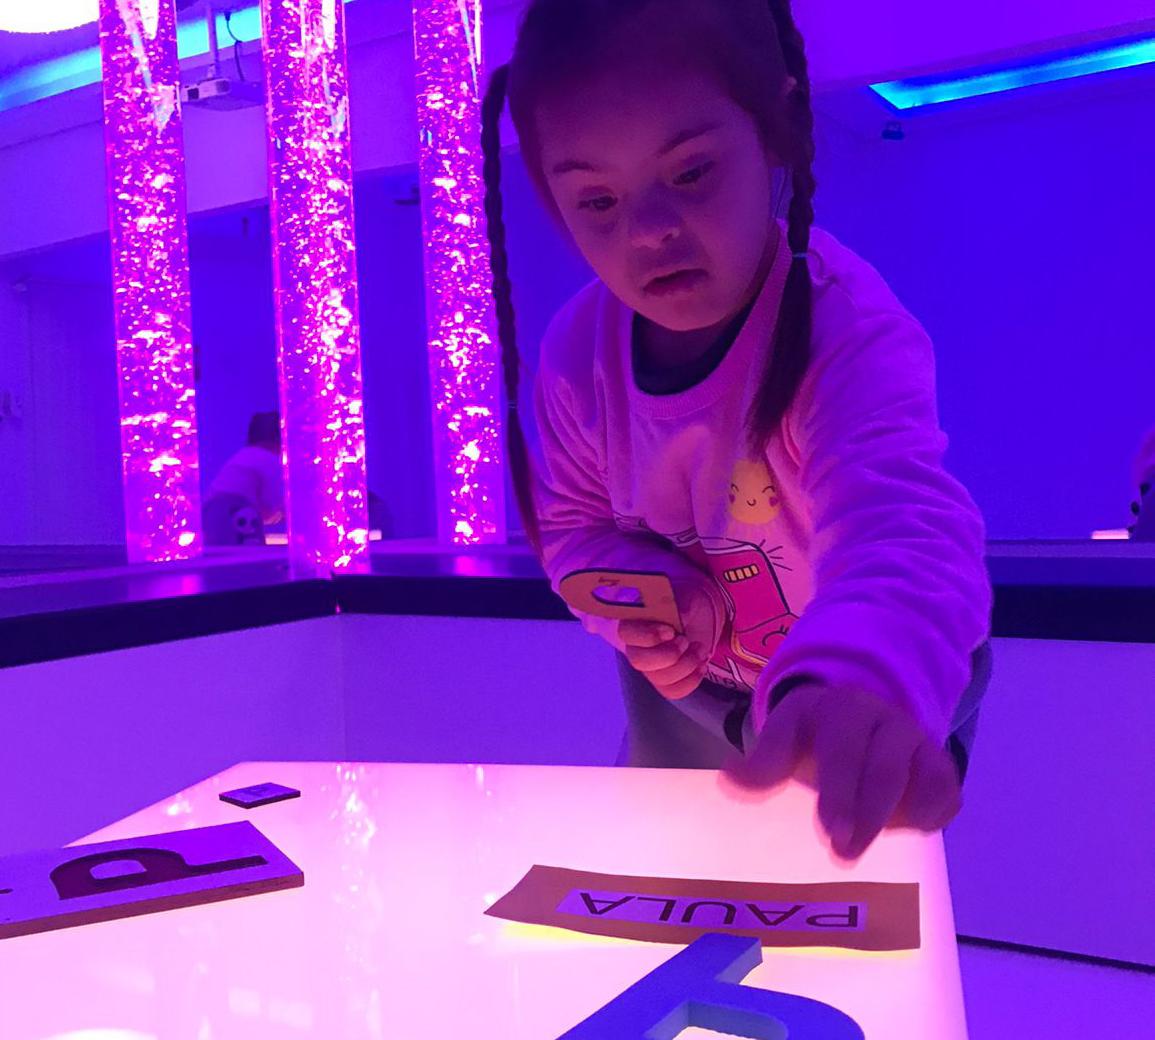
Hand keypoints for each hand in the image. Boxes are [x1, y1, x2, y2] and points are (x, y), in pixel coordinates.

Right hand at [617, 579, 718, 700]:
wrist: (701, 615)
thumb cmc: (689, 602)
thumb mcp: (687, 598)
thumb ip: (681, 606)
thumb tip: (679, 616)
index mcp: (635, 619)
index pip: (627, 633)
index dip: (648, 636)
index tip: (671, 631)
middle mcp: (636, 645)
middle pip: (638, 661)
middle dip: (668, 655)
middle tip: (687, 641)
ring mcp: (649, 666)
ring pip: (658, 679)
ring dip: (686, 666)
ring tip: (700, 649)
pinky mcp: (663, 680)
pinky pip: (672, 691)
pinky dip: (691, 680)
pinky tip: (701, 664)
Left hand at [723, 682, 961, 859]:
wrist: (859, 713)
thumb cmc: (815, 735)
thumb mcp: (786, 737)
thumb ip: (764, 761)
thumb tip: (730, 778)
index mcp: (842, 711)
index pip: (842, 750)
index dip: (839, 793)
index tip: (830, 833)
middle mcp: (886, 721)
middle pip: (885, 769)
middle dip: (868, 813)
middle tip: (846, 854)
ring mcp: (917, 742)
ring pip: (925, 777)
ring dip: (902, 816)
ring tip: (880, 846)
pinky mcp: (940, 765)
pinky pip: (948, 792)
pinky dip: (933, 813)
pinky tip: (911, 833)